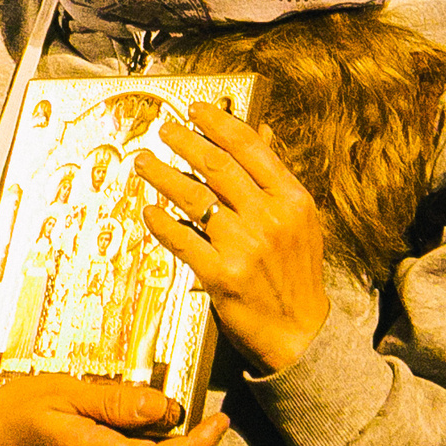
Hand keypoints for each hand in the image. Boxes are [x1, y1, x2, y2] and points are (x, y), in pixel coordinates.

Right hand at [0, 375, 227, 445]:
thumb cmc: (9, 415)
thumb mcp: (60, 391)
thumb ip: (115, 403)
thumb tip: (167, 409)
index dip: (200, 445)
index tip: (221, 422)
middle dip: (172, 432)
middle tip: (177, 399)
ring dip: (136, 434)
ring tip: (109, 399)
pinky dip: (116, 441)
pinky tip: (92, 417)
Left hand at [136, 103, 331, 374]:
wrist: (299, 335)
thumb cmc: (297, 275)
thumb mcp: (301, 221)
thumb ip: (277, 177)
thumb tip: (262, 132)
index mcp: (292, 199)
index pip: (250, 148)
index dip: (219, 123)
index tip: (196, 109)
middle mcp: (269, 218)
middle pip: (217, 166)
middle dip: (185, 141)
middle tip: (163, 129)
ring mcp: (244, 246)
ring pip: (193, 197)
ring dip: (163, 174)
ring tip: (144, 161)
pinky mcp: (220, 275)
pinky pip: (181, 239)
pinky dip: (161, 222)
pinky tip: (149, 209)